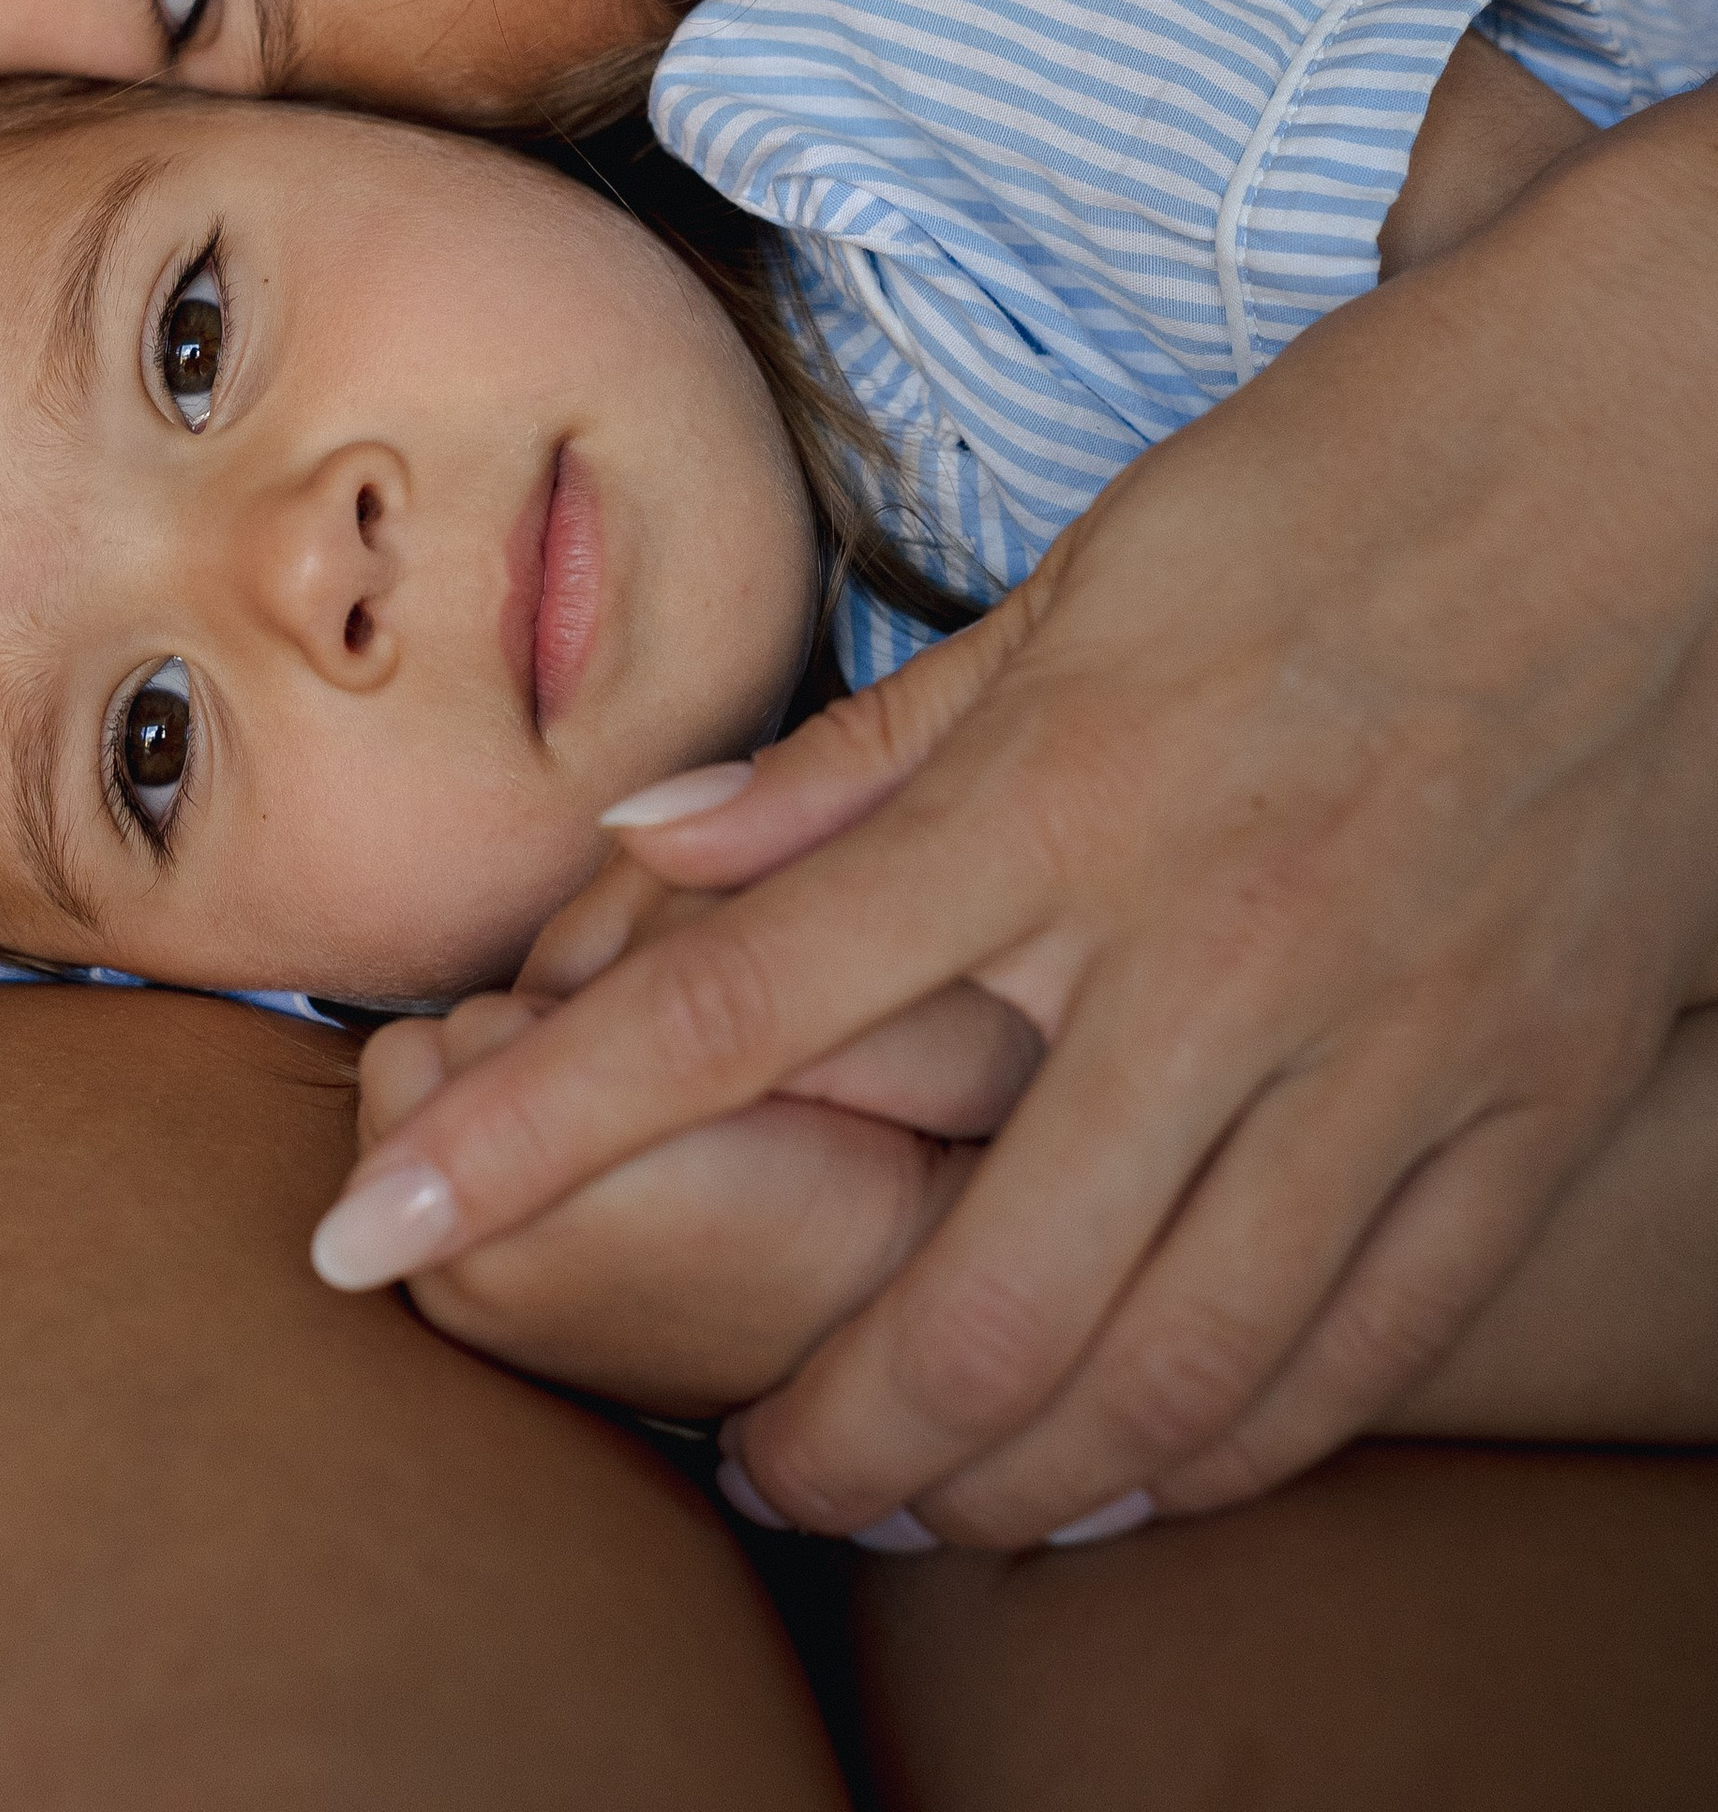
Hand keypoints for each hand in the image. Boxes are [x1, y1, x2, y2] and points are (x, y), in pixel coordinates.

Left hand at [313, 83, 1717, 1544]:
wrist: (1645, 449)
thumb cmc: (1334, 480)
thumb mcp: (1073, 582)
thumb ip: (858, 760)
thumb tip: (648, 857)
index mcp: (1056, 797)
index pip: (727, 1013)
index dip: (526, 1144)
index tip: (363, 1238)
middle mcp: (1207, 948)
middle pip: (968, 1287)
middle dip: (818, 1424)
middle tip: (744, 1468)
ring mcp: (1385, 1044)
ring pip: (1171, 1367)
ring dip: (1008, 1476)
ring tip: (915, 1503)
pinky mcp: (1527, 1095)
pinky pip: (1365, 1343)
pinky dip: (1232, 1447)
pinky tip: (1136, 1472)